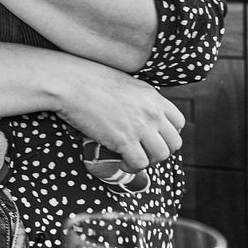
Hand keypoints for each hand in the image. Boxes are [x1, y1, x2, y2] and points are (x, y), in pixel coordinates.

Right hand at [52, 62, 186, 172]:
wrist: (69, 82)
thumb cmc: (86, 79)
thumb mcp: (122, 82)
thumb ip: (136, 98)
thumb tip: (132, 112)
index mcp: (153, 96)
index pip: (178, 122)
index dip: (168, 134)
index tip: (154, 138)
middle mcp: (152, 112)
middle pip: (174, 142)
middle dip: (160, 150)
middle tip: (143, 151)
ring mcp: (140, 126)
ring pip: (161, 155)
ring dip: (148, 161)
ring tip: (132, 159)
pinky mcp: (124, 140)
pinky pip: (140, 163)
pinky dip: (132, 168)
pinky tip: (121, 164)